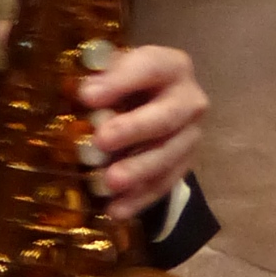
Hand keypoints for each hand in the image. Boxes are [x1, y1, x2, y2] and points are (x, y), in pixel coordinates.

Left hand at [74, 43, 206, 216]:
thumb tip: (85, 93)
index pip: (150, 68)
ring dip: (138, 170)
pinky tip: (116, 210)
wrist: (148, 105)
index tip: (86, 96)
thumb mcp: (112, 72)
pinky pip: (165, 184)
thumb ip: (100, 79)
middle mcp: (189, 100)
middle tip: (101, 140)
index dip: (120, 81)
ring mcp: (190, 136)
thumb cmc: (123, 84)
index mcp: (171, 67)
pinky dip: (140, 199)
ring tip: (109, 182)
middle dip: (134, 129)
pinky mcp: (184, 165)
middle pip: (166, 116)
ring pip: (168, 155)